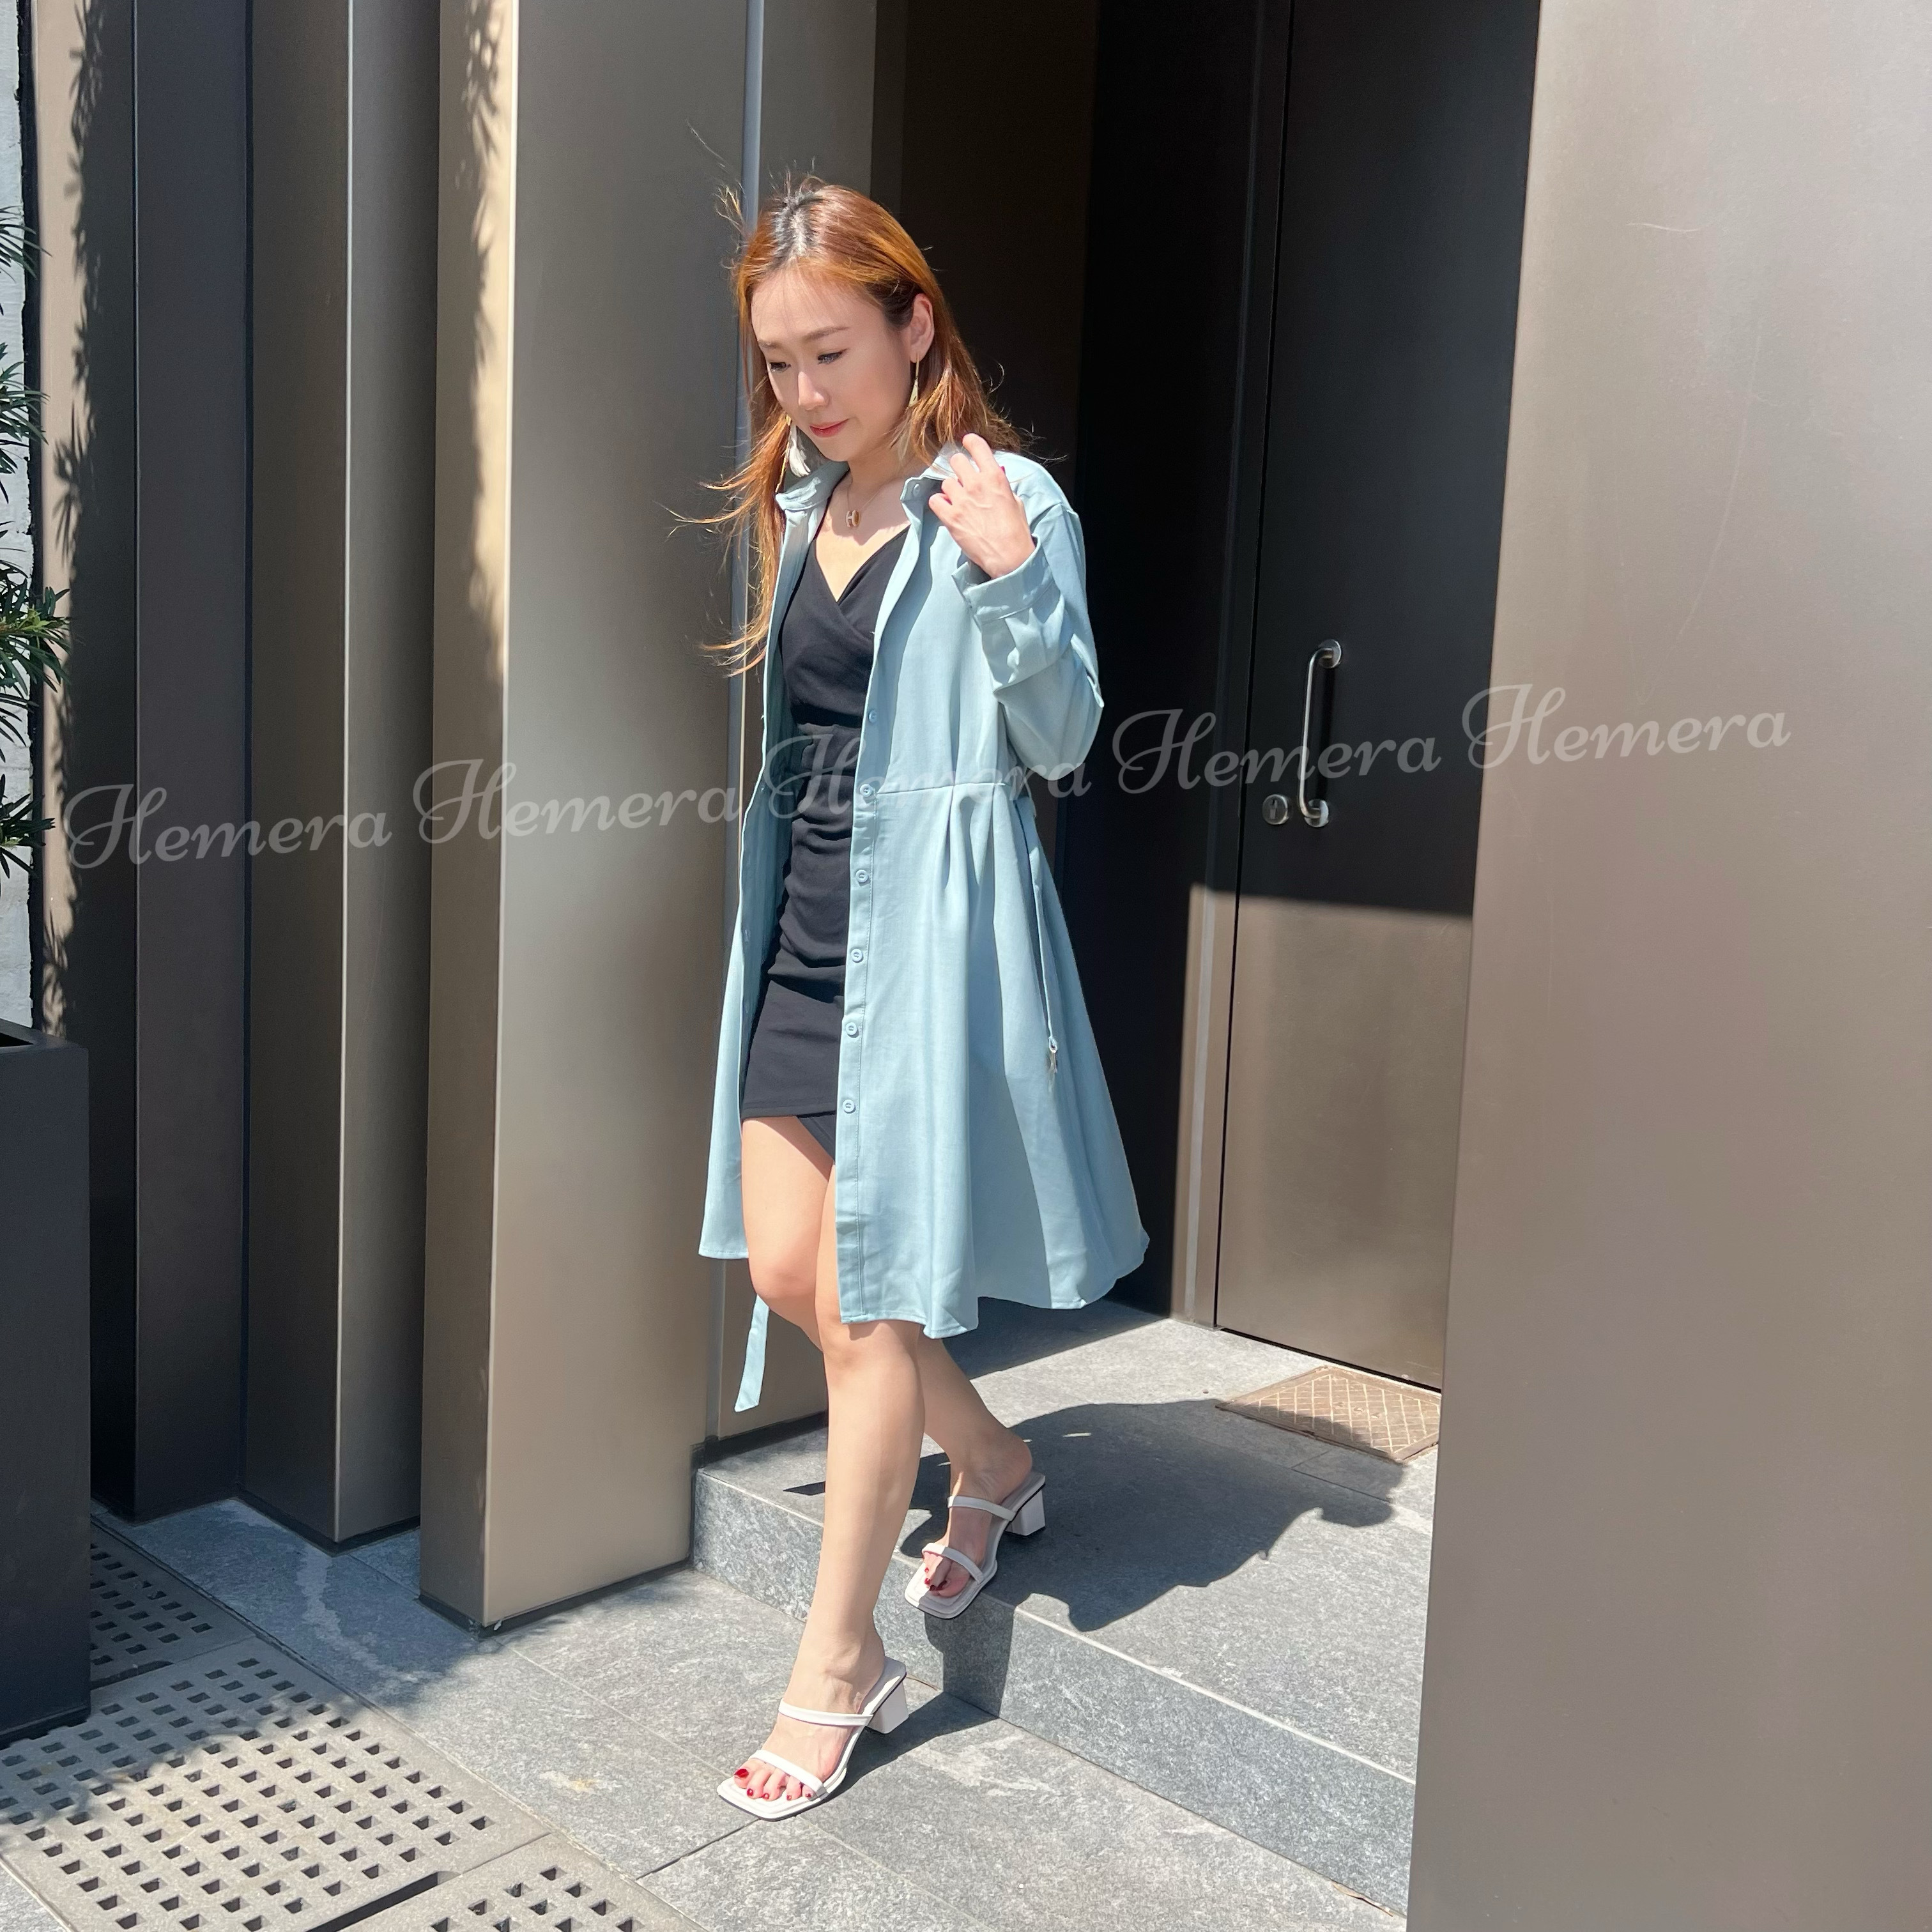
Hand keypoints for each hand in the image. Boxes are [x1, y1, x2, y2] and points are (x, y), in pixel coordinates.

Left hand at [928, 433, 1035, 579]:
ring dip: (950, 489)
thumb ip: (1000, 486)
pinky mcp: (950, 517)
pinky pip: (935, 500)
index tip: (967, 442)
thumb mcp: (1014, 501)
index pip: (977, 447)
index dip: (970, 442)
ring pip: (946, 482)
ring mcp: (961, 500)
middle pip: (956, 461)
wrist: (1008, 556)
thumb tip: (992, 480)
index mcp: (995, 477)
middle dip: (959, 468)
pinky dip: (939, 503)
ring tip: (958, 500)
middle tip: (962, 478)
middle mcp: (976, 484)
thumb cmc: (1015, 531)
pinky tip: (946, 509)